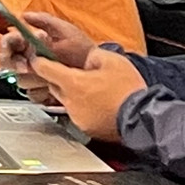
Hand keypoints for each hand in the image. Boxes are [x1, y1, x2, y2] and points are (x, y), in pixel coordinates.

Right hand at [0, 13, 96, 104]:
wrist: (99, 74)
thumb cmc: (85, 51)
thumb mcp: (66, 31)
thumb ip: (44, 21)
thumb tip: (24, 15)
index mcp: (33, 44)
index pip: (9, 42)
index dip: (9, 43)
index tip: (18, 45)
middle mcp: (31, 61)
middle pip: (8, 62)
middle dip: (15, 63)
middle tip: (27, 66)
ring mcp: (37, 78)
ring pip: (20, 80)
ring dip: (33, 78)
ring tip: (48, 76)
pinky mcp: (43, 94)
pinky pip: (33, 95)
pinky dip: (42, 93)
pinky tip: (52, 88)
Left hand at [31, 47, 145, 141]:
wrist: (144, 117)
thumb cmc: (129, 90)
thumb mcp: (112, 61)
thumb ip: (92, 56)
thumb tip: (84, 58)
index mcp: (73, 83)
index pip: (42, 68)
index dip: (39, 60)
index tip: (39, 57)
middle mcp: (70, 101)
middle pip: (53, 85)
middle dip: (60, 78)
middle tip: (77, 73)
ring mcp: (77, 116)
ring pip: (65, 100)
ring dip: (73, 94)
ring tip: (94, 90)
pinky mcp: (85, 127)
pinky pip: (77, 114)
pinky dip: (83, 108)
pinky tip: (99, 104)